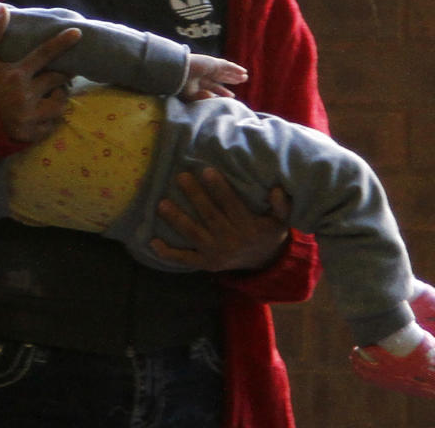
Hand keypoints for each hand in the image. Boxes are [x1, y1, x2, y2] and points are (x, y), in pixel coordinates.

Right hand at [0, 6, 81, 141]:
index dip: (62, 42)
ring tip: (53, 94)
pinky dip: (50, 119)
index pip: (44, 54)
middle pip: (57, 80)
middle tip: (63, 73)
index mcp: (14, 75)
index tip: (78, 33)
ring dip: (59, 97)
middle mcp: (24, 96)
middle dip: (63, 75)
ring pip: (59, 105)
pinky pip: (50, 126)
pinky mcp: (27, 135)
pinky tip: (43, 113)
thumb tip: (4, 8)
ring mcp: (27, 118)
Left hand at [150, 169, 289, 271]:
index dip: (219, 188)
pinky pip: (184, 259)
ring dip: (177, 219)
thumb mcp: (281, 221)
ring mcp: (215, 253)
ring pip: (193, 234)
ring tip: (162, 204)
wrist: (264, 263)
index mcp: (248, 227)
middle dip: (194, 196)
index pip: (231, 205)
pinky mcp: (205, 263)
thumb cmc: (269, 233)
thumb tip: (277, 189)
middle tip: (180, 177)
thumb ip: (282, 206)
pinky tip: (152, 242)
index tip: (207, 171)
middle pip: (209, 215)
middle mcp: (230, 240)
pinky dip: (168, 253)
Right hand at [180, 54, 247, 99]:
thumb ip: (202, 97)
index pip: (212, 87)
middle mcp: (204, 74)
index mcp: (197, 81)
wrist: (178, 71)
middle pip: (220, 77)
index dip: (222, 91)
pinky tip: (243, 71)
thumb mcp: (191, 95)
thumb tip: (212, 98)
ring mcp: (208, 67)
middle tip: (240, 82)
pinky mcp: (213, 63)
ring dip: (235, 74)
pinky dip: (235, 68)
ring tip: (245, 77)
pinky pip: (227, 65)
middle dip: (230, 80)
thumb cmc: (181, 84)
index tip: (231, 96)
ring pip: (225, 71)